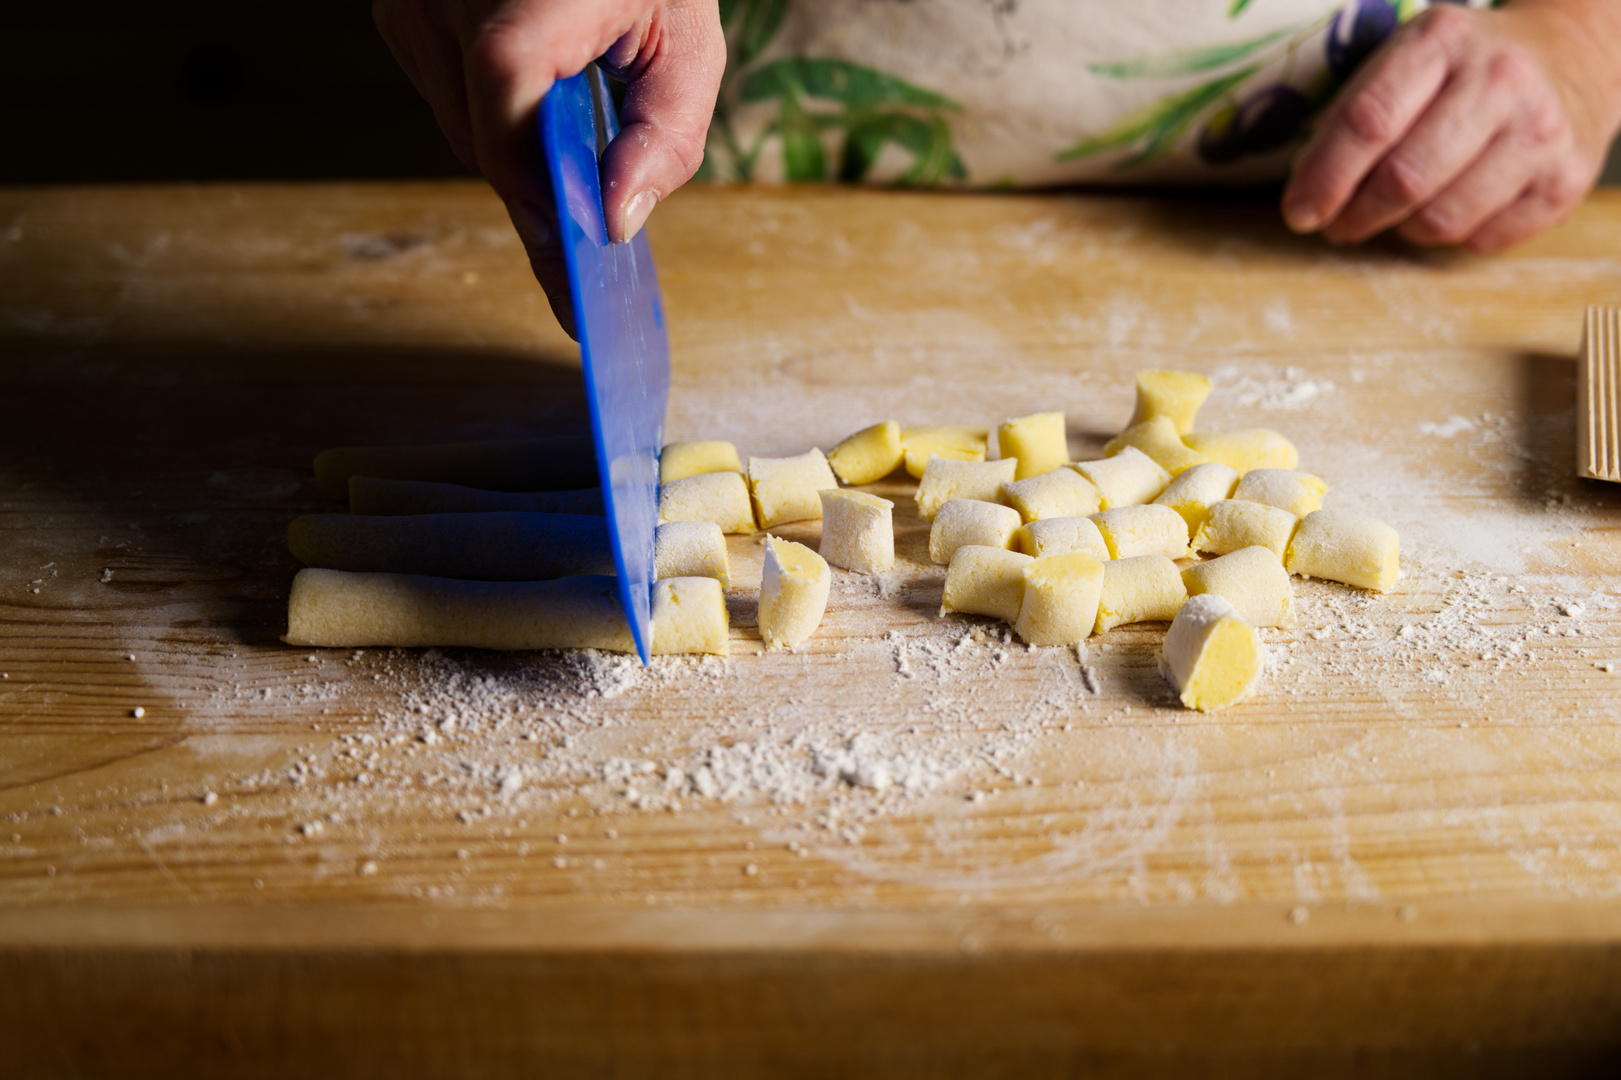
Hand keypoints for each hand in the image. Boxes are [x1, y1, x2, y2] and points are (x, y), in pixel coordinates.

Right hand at [373, 0, 725, 333]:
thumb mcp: (687, 43)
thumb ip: (664, 137)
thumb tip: (616, 219)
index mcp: (523, 3)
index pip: (510, 134)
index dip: (546, 211)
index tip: (577, 287)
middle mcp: (446, 0)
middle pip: (488, 148)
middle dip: (546, 187)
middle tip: (595, 226)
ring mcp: (413, 5)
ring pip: (465, 133)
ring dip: (523, 147)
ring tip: (576, 113)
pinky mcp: (402, 13)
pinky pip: (449, 101)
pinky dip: (498, 116)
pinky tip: (541, 88)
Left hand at [1281, 0, 1620, 252]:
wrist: (1570, 60)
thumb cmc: (1462, 71)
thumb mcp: (1405, 63)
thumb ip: (1350, 120)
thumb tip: (1306, 199)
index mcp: (1442, 41)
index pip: (1368, 122)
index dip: (1324, 179)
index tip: (1299, 213)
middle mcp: (1499, 80)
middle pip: (1403, 179)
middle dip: (1355, 216)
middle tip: (1339, 226)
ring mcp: (1540, 131)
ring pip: (1441, 220)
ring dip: (1402, 231)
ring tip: (1397, 215)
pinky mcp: (1565, 179)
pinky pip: (1483, 240)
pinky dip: (1454, 238)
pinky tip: (1452, 209)